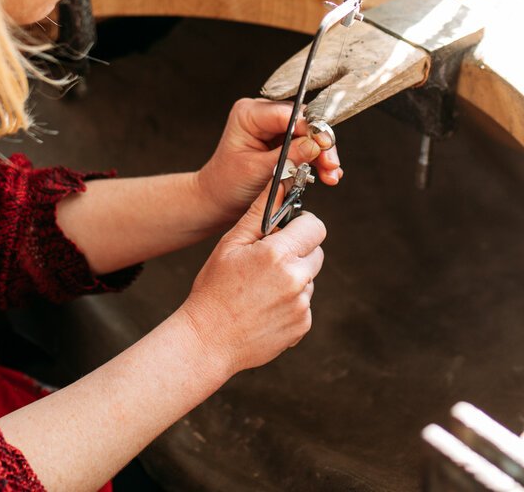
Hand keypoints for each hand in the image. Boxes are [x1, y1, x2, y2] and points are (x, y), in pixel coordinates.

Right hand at [178, 190, 325, 375]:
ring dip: (293, 279)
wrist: (207, 341)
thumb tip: (280, 182)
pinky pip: (304, 304)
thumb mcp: (231, 244)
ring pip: (309, 279)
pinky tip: (264, 308)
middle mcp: (296, 279)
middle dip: (298, 251)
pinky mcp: (302, 326)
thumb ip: (260, 212)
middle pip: (316, 252)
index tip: (287, 230)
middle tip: (268, 261)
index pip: (315, 226)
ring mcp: (301, 305)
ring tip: (260, 289)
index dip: (302, 225)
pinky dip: (290, 304)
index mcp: (278, 254)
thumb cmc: (214, 289)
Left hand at [196, 98, 340, 225]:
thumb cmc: (228, 184)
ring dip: (321, 155)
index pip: (288, 113)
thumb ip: (288, 155)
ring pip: (309, 134)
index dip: (310, 128)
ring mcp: (274, 128)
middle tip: (330, 165)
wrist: (220, 200)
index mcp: (249, 114)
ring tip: (330, 175)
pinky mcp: (283, 141)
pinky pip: (307, 146)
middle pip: (303, 122)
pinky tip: (325, 175)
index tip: (324, 145)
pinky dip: (317, 160)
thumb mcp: (257, 170)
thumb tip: (315, 145)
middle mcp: (263, 115)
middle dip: (319, 144)